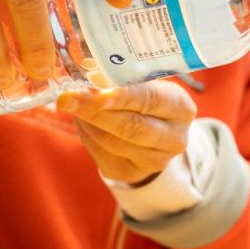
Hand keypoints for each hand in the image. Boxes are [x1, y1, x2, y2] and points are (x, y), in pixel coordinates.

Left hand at [58, 82, 196, 183]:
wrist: (156, 134)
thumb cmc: (146, 99)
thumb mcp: (145, 83)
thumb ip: (122, 78)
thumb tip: (89, 75)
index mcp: (181, 108)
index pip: (151, 99)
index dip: (122, 95)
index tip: (96, 90)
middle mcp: (174, 138)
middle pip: (131, 127)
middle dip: (95, 111)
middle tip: (67, 98)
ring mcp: (155, 161)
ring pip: (111, 141)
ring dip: (86, 121)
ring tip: (72, 102)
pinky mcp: (132, 173)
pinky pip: (101, 153)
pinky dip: (86, 134)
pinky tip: (83, 121)